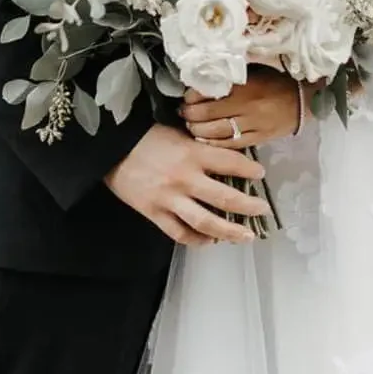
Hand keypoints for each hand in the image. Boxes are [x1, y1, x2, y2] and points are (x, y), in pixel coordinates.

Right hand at [105, 123, 268, 246]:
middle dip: (249, 206)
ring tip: (245, 236)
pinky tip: (209, 240)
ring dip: (229, 232)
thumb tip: (226, 157)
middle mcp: (184, 178)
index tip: (260, 173)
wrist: (109, 148)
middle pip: (225, 198)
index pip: (230, 162)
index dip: (249, 169)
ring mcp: (169, 199)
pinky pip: (180, 233)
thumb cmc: (145, 136)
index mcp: (192, 153)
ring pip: (206, 223)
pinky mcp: (154, 213)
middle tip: (263, 210)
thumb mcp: (178, 133)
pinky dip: (197, 240)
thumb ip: (200, 147)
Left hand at [179, 67, 300, 148]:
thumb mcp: (254, 71)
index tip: (187, 97)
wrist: (305, 99)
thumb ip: (230, 76)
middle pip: (209, 114)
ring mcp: (254, 124)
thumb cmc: (276, 81)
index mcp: (246, 85)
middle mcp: (248, 106)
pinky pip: (232, 144)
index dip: (192, 96)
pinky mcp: (259, 138)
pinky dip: (214, 143)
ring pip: (218, 131)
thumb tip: (202, 80)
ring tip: (191, 125)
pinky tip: (204, 140)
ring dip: (198, 130)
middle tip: (184, 112)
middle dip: (191, 114)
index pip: (209, 92)